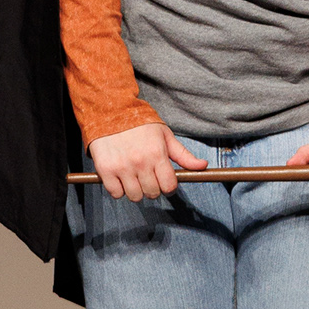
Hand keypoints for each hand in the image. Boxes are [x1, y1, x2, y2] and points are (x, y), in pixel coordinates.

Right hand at [90, 122, 207, 203]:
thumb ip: (183, 155)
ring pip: (135, 196)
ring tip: (134, 177)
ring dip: (136, 190)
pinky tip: (121, 178)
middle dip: (153, 189)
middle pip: (153, 193)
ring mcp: (122, 167)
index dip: (169, 187)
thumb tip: (203, 166)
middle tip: (149, 178)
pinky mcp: (105, 170)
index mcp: (157, 153)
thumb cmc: (140, 123)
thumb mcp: (165, 135)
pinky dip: (119, 190)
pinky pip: (115, 194)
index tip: (165, 182)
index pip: (169, 186)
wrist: (110, 112)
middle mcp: (140, 162)